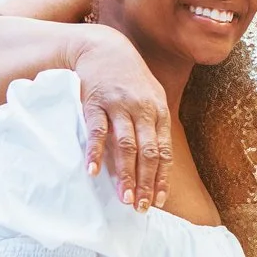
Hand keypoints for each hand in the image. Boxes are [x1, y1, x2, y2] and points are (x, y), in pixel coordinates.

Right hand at [76, 28, 170, 209]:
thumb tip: (158, 162)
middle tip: (140, 207)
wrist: (105, 48)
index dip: (161, 178)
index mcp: (159, 111)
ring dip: (125, 174)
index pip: (163, 151)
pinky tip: (93, 171)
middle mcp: (142, 109)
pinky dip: (95, 152)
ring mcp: (118, 106)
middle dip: (145, 182)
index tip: (159, 201)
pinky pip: (97, 131)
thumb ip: (155, 126)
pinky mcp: (95, 103)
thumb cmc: (129, 79)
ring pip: (125, 145)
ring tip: (123, 198)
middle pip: (147, 152)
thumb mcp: (151, 97)